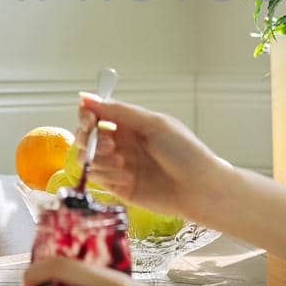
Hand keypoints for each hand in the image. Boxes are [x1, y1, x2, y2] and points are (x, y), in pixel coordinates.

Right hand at [74, 94, 239, 224]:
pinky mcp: (118, 187)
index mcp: (130, 123)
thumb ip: (118, 111)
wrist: (200, 189)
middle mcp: (121, 142)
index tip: (90, 120)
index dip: (87, 115)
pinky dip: (107, 175)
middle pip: (86, 136)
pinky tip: (128, 178)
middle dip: (91, 139)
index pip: (95, 114)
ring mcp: (118, 165)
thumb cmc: (185, 152)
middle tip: (110, 146)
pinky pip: (97, 178)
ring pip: (87, 158)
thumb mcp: (153, 124)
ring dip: (99, 159)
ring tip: (122, 163)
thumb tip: (85, 96)